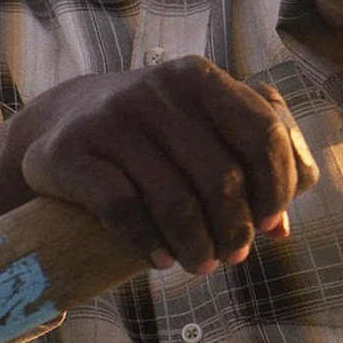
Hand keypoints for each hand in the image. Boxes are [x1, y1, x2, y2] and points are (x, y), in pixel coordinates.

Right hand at [17, 62, 319, 273]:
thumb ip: (245, 165)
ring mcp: (113, 120)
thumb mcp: (199, 129)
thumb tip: (280, 230)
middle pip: (221, 176)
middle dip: (235, 228)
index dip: (277, 185)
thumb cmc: (151, 135)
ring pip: (175, 200)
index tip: (271, 223)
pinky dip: (148, 243)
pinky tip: (160, 261)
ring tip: (200, 264)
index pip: (262, 133)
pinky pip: (123, 210)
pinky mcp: (73, 154)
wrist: (61, 123)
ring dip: (196, 245)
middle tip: (233, 257)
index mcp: (200, 78)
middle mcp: (158, 91)